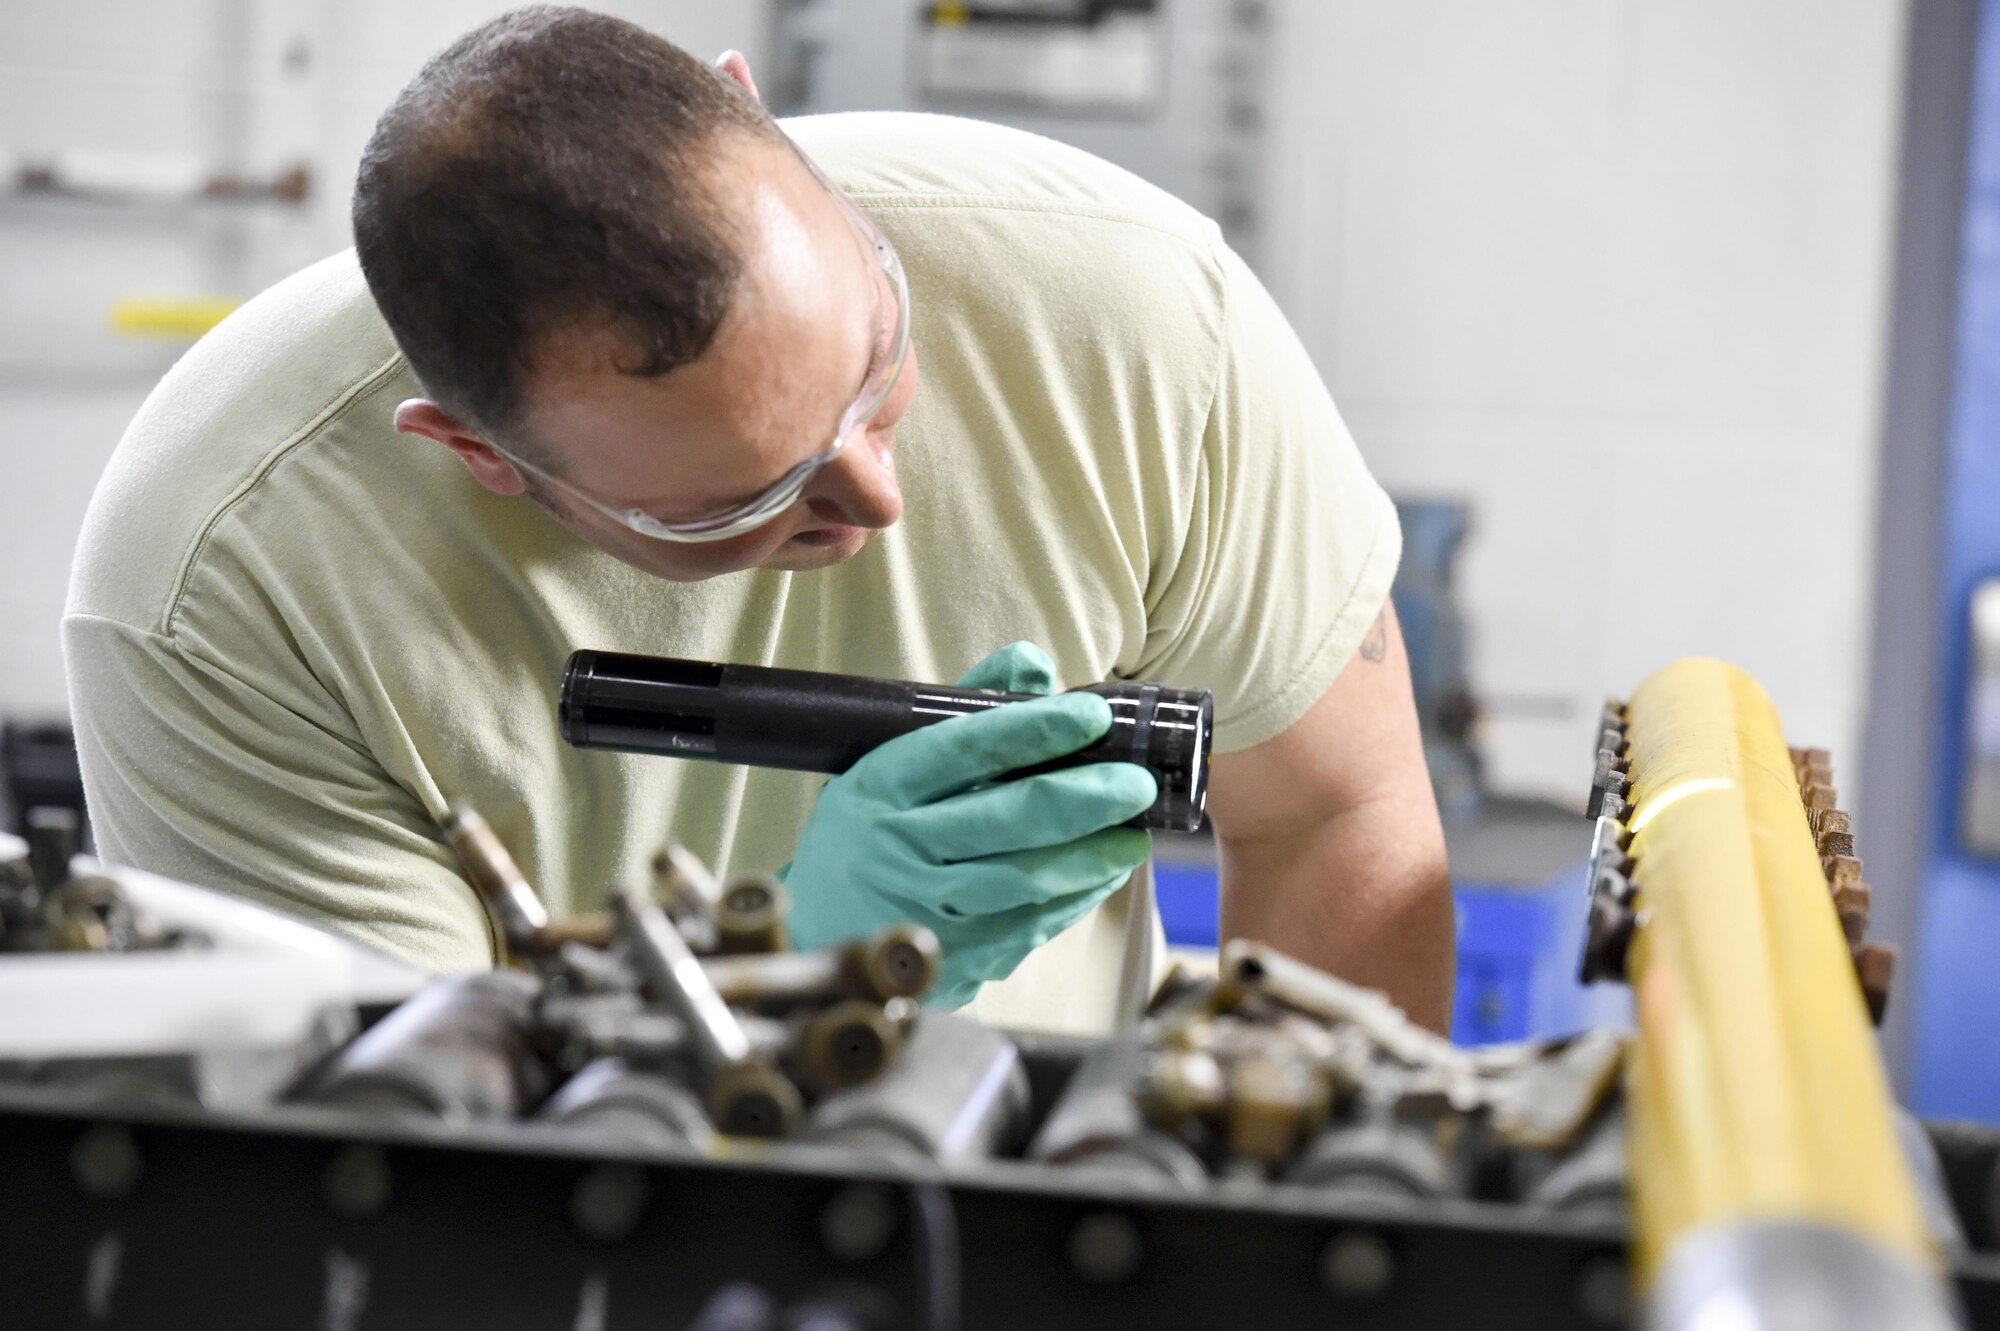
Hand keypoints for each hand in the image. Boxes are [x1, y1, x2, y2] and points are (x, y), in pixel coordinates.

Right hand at [784, 642, 1156, 1008]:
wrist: (817, 935)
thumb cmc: (867, 836)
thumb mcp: (888, 764)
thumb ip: (965, 710)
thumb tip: (1033, 664)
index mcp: (879, 788)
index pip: (964, 748)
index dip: (1033, 729)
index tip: (1090, 715)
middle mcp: (897, 849)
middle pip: (1007, 818)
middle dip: (1085, 797)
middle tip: (1136, 783)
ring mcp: (924, 911)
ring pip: (1026, 879)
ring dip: (1092, 855)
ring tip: (1134, 834)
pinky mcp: (951, 960)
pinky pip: (1028, 926)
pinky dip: (1074, 898)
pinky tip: (1101, 875)